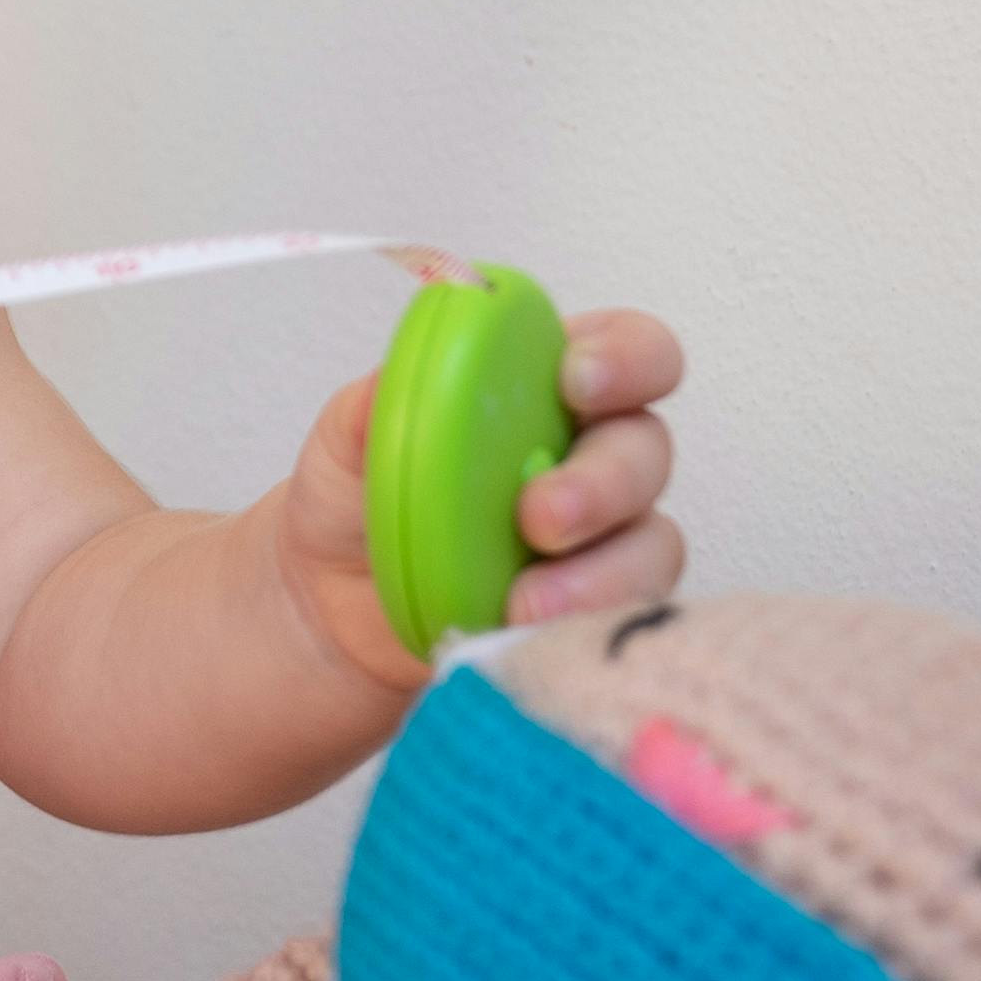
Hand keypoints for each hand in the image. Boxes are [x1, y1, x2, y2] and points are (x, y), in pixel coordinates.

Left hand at [278, 305, 684, 688]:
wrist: (330, 606)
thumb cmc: (356, 500)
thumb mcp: (344, 441)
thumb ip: (373, 405)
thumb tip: (392, 385)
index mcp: (547, 387)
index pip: (628, 350)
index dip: (625, 358)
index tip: (577, 382)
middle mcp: (592, 455)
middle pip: (647, 449)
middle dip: (605, 481)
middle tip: (540, 516)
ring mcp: (601, 538)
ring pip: (650, 543)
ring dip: (600, 571)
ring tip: (526, 602)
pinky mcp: (590, 609)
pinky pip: (620, 614)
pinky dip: (579, 623)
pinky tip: (524, 630)